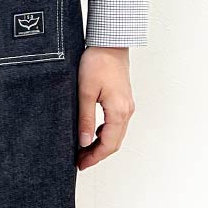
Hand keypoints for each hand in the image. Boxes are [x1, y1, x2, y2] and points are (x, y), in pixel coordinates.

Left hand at [77, 46, 135, 170]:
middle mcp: (127, 110)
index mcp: (118, 111)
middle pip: (114, 142)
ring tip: (83, 149)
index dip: (95, 157)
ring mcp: (127, 105)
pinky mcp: (123, 100)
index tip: (81, 164)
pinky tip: (92, 133)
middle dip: (97, 154)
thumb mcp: (85, 92)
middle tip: (80, 161)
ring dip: (101, 144)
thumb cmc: (97, 62)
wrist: (109, 43)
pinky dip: (105, 133)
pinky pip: (116, 124)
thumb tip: (84, 142)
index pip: (109, 144)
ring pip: (116, 134)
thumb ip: (85, 118)